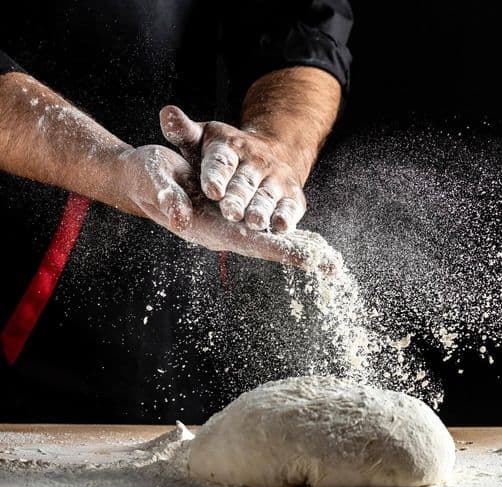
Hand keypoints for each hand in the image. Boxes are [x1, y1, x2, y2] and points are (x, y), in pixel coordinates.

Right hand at [116, 145, 339, 272]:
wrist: (141, 178)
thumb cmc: (146, 177)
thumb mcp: (154, 180)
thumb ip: (166, 197)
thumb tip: (180, 215)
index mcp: (207, 227)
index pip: (251, 242)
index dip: (279, 250)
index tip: (307, 259)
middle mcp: (223, 231)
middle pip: (268, 247)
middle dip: (299, 256)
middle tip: (333, 268)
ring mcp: (230, 226)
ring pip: (271, 241)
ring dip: (300, 251)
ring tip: (331, 263)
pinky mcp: (233, 217)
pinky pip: (266, 229)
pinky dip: (289, 235)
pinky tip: (310, 243)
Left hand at [158, 105, 306, 232]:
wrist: (272, 154)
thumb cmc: (226, 154)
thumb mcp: (203, 138)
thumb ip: (183, 132)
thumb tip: (167, 113)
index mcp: (231, 147)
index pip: (221, 162)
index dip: (216, 176)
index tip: (212, 191)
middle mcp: (256, 162)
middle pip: (245, 183)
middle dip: (238, 198)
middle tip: (231, 212)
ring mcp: (276, 179)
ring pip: (267, 197)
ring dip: (262, 209)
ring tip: (256, 222)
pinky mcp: (292, 196)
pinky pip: (290, 208)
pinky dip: (287, 217)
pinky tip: (281, 228)